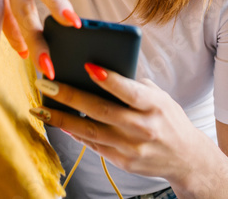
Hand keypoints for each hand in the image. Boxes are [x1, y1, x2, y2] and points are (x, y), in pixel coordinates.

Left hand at [30, 64, 210, 184]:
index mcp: (154, 106)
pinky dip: (74, 133)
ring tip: (41, 107)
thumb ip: (134, 86)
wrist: (186, 158)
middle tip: (47, 84)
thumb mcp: (159, 97)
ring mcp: (132, 147)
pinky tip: (59, 122)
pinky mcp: (123, 161)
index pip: (129, 91)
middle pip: (101, 111)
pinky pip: (93, 145)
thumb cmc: (168, 119)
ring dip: (62, 119)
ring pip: (90, 131)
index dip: (109, 79)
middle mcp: (143, 128)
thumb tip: (99, 71)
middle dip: (71, 96)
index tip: (87, 65)